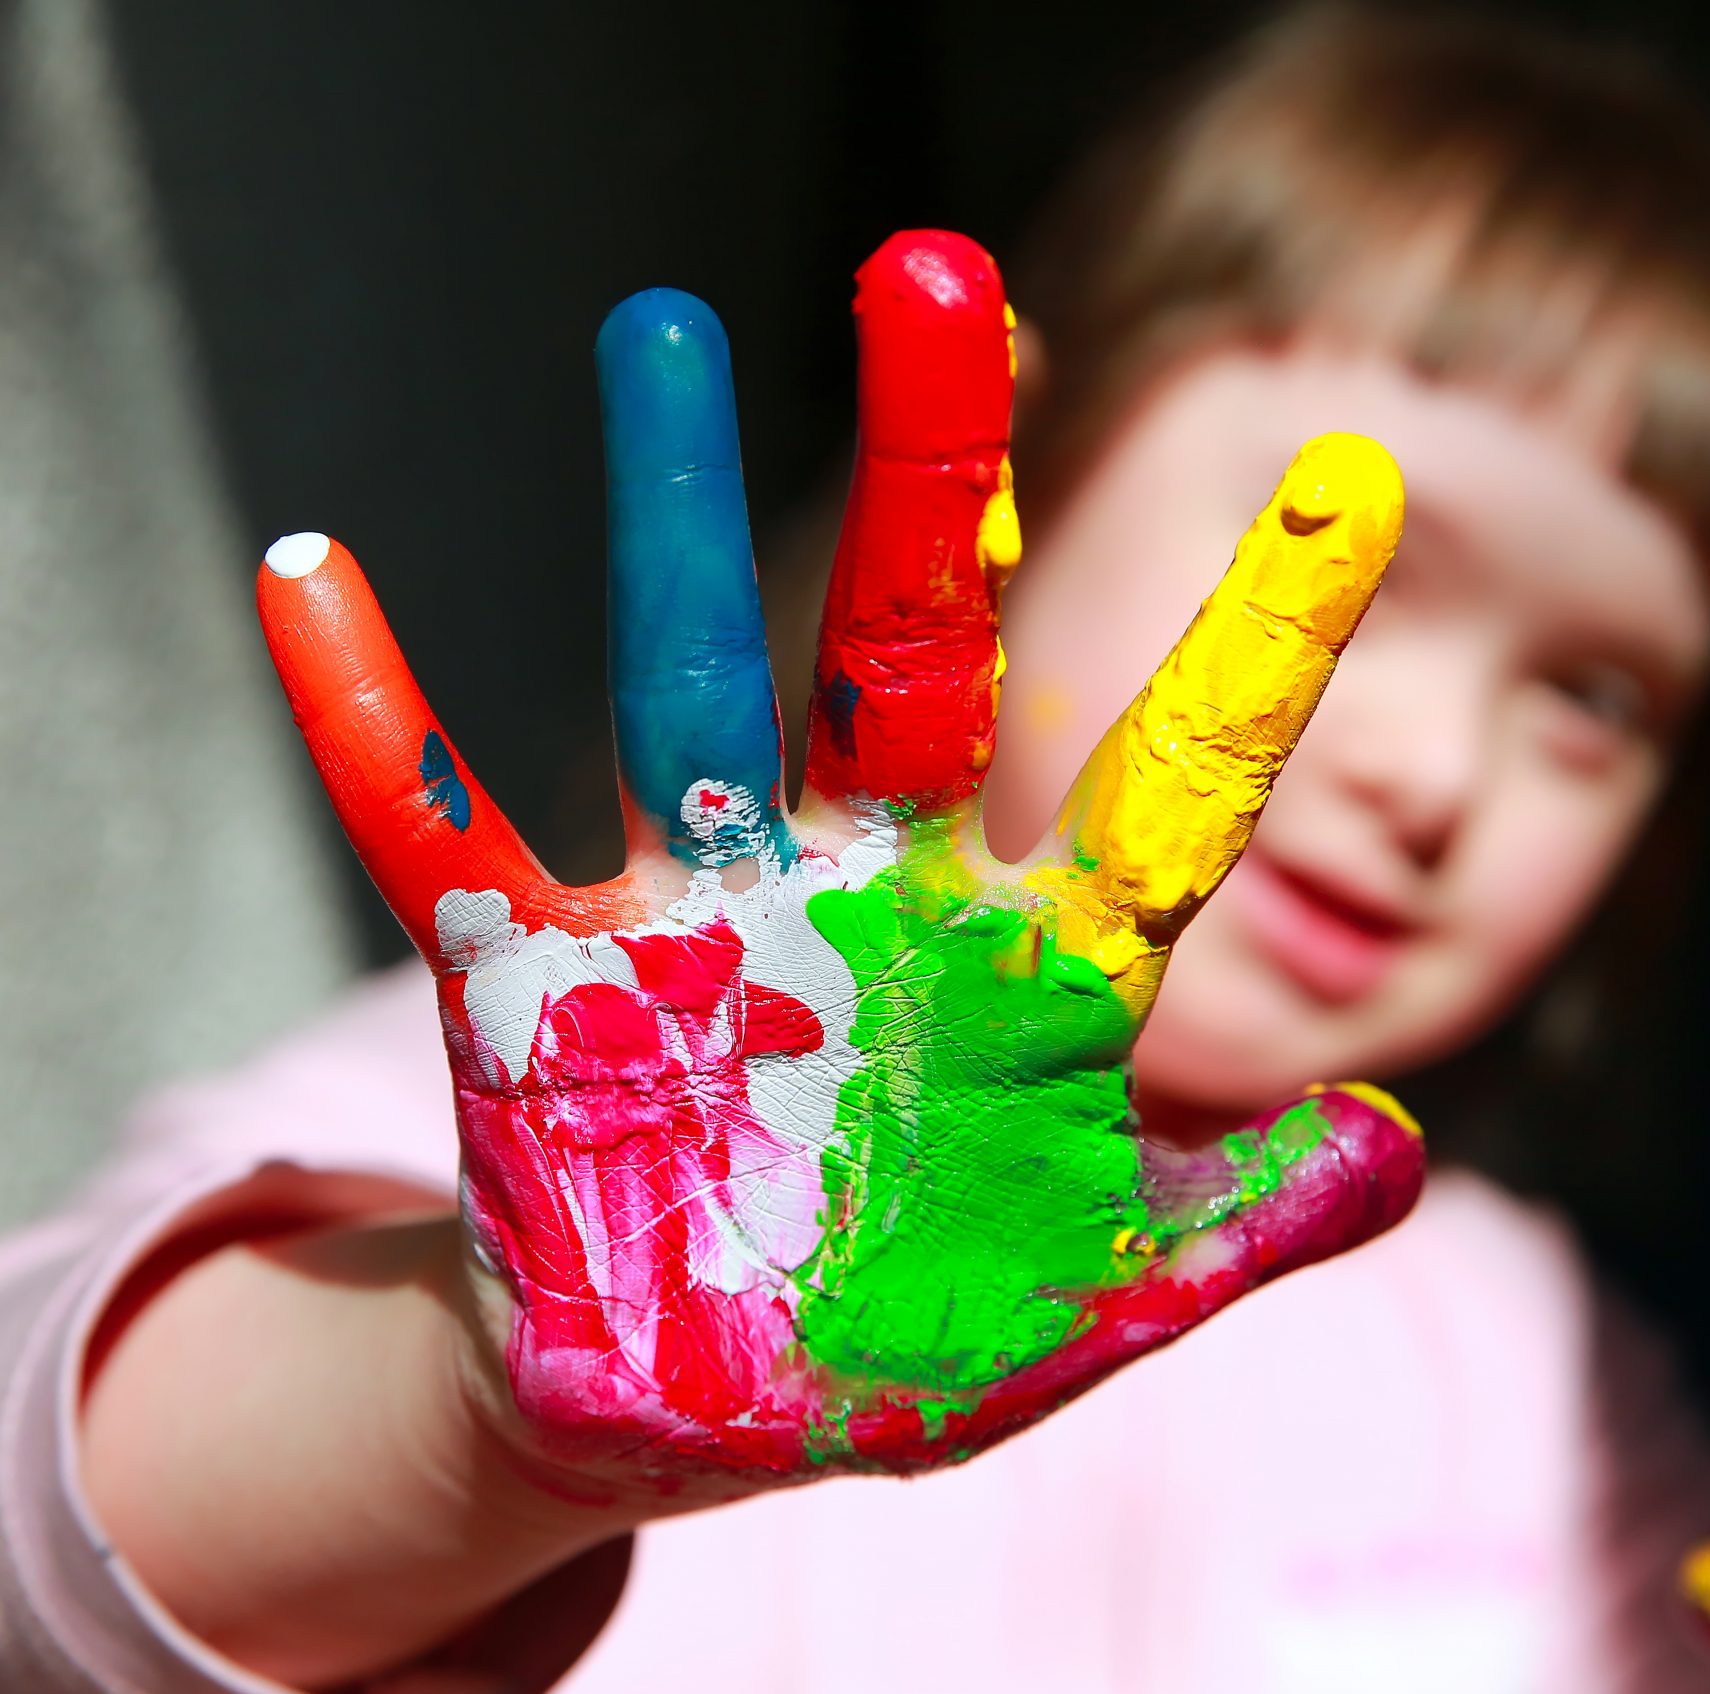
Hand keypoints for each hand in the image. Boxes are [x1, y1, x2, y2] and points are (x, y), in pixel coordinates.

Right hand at [257, 230, 1420, 1492]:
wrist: (695, 1407)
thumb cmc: (907, 1341)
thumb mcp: (1094, 1298)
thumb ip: (1239, 1222)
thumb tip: (1398, 1134)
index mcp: (1019, 970)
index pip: (1160, 785)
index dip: (1253, 652)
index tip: (1345, 478)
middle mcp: (866, 896)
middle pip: (909, 660)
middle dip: (932, 482)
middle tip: (938, 270)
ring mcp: (700, 923)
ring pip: (687, 689)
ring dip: (670, 526)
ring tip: (658, 333)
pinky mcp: (541, 986)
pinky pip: (445, 838)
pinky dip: (376, 723)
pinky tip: (312, 584)